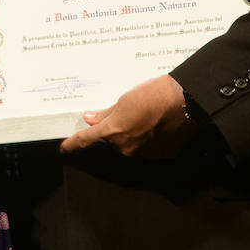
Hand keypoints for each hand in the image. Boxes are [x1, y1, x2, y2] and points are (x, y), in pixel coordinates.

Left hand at [59, 75, 193, 158]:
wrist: (186, 100)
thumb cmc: (154, 94)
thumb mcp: (124, 99)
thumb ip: (105, 113)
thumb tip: (90, 119)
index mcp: (113, 132)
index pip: (87, 140)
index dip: (73, 144)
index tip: (63, 148)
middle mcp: (126, 148)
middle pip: (113, 142)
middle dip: (115, 130)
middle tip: (128, 113)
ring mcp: (145, 154)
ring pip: (131, 145)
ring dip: (134, 134)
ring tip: (147, 115)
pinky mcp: (162, 155)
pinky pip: (149, 149)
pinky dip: (150, 139)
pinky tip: (158, 124)